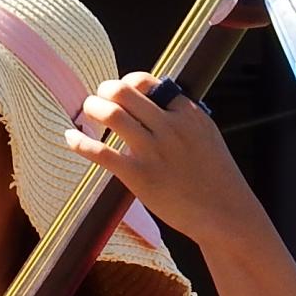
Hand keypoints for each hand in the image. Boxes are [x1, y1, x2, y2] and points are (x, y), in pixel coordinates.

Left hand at [63, 72, 264, 246]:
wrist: (225, 214)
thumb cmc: (216, 178)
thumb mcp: (207, 136)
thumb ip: (183, 119)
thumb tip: (156, 106)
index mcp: (188, 114)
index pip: (150, 82)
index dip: (129, 82)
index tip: (120, 91)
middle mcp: (170, 127)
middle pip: (125, 92)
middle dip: (105, 90)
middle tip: (98, 98)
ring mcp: (153, 151)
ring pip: (111, 114)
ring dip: (92, 107)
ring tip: (87, 111)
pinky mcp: (139, 176)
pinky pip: (101, 152)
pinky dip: (80, 142)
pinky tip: (69, 137)